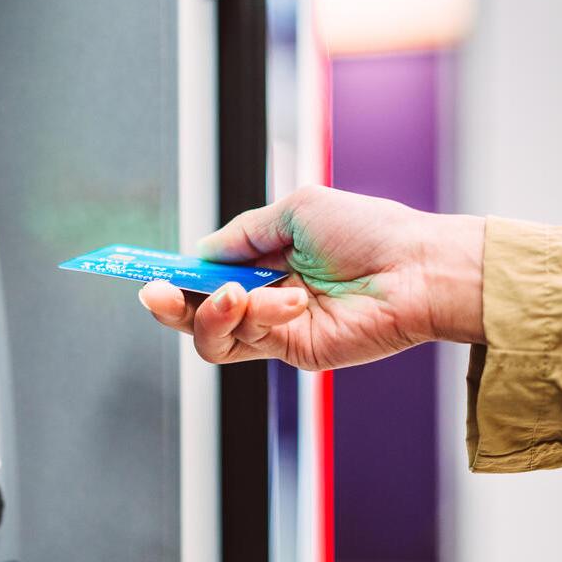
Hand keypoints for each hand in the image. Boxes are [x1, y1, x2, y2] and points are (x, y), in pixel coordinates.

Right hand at [138, 186, 484, 369]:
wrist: (416, 269)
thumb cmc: (371, 232)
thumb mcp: (296, 210)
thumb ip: (244, 233)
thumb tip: (201, 252)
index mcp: (266, 260)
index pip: (205, 273)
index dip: (173, 275)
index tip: (145, 271)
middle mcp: (265, 296)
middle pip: (195, 313)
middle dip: (170, 304)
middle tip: (157, 292)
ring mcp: (277, 328)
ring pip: (211, 335)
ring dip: (213, 312)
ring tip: (236, 294)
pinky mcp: (293, 351)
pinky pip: (246, 343)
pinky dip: (254, 317)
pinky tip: (284, 298)